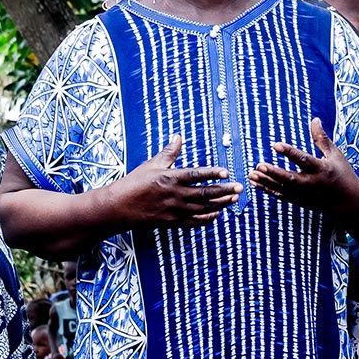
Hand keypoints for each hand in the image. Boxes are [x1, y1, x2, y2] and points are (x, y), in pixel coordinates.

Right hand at [114, 137, 239, 228]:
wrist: (119, 207)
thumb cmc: (135, 183)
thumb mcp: (152, 164)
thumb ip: (169, 152)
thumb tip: (178, 136)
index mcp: (170, 178)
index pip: (196, 175)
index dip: (212, 173)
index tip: (226, 172)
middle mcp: (175, 195)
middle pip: (205, 194)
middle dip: (224, 190)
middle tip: (240, 187)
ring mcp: (175, 210)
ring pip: (203, 209)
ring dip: (220, 204)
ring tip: (234, 199)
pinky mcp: (172, 222)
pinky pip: (194, 222)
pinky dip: (207, 218)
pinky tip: (217, 214)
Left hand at [249, 120, 358, 217]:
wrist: (348, 203)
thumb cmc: (343, 174)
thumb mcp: (335, 155)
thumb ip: (321, 139)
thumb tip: (314, 119)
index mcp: (322, 169)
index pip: (304, 160)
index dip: (289, 152)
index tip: (275, 145)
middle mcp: (312, 183)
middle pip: (290, 179)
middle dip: (275, 172)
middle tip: (259, 165)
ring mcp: (304, 194)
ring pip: (282, 189)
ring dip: (266, 181)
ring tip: (251, 173)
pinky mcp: (299, 201)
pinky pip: (280, 195)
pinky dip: (267, 189)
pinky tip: (255, 181)